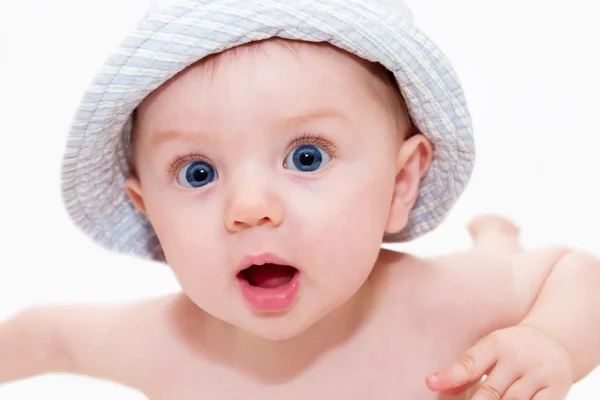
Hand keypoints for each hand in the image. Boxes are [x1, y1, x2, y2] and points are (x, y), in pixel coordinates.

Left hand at [426, 325, 573, 398]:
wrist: (555, 340)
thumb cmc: (510, 350)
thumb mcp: (487, 352)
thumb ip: (463, 370)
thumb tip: (434, 386)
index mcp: (496, 344)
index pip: (470, 363)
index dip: (450, 376)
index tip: (430, 383)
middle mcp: (517, 357)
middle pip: (491, 390)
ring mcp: (539, 373)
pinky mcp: (556, 389)